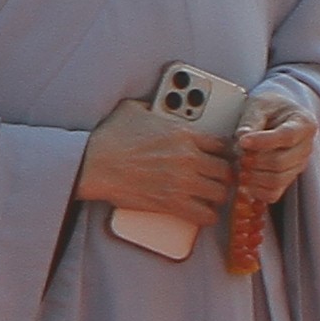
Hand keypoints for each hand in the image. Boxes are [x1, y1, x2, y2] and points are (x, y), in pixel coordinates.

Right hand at [74, 98, 236, 220]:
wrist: (93, 165)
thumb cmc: (109, 138)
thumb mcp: (133, 109)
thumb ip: (152, 107)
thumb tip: (154, 105)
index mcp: (184, 134)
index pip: (222, 144)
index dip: (224, 152)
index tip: (221, 157)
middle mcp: (189, 158)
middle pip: (226, 170)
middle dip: (224, 175)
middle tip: (219, 179)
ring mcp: (182, 182)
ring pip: (220, 193)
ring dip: (217, 196)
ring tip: (212, 196)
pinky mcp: (172, 203)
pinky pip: (205, 214)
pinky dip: (207, 215)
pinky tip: (203, 212)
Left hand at [230, 94, 317, 216]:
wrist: (274, 115)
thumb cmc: (267, 108)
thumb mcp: (259, 105)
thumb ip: (251, 120)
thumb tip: (242, 136)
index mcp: (304, 124)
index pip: (287, 137)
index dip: (263, 141)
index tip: (242, 141)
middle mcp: (306, 147)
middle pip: (281, 162)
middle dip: (254, 160)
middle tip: (237, 154)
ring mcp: (298, 165)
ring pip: (277, 179)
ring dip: (253, 176)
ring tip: (239, 165)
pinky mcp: (287, 179)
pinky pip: (274, 193)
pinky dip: (256, 191)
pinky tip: (244, 180)